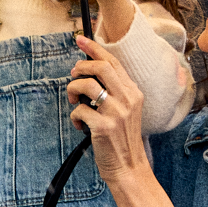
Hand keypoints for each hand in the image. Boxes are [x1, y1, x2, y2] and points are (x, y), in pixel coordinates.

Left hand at [66, 39, 146, 183]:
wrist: (128, 167)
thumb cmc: (122, 139)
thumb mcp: (127, 111)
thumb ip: (115, 92)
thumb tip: (88, 73)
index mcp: (134, 93)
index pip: (113, 62)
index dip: (95, 48)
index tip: (81, 39)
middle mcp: (128, 99)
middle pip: (101, 67)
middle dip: (81, 66)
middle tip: (73, 74)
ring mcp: (116, 113)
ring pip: (87, 85)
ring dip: (73, 90)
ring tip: (74, 100)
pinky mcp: (103, 127)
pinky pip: (79, 110)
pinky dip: (74, 116)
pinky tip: (78, 124)